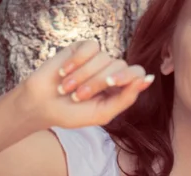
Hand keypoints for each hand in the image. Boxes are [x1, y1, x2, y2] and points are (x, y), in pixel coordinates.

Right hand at [17, 40, 152, 129]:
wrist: (43, 105)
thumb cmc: (73, 114)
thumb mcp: (102, 113)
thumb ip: (126, 98)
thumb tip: (147, 78)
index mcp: (120, 89)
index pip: (136, 74)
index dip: (128, 76)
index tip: (112, 82)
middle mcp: (111, 72)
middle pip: (118, 66)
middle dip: (97, 82)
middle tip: (78, 96)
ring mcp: (97, 60)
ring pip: (103, 57)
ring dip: (83, 75)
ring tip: (67, 88)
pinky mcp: (82, 49)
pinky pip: (90, 47)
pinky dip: (77, 60)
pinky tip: (64, 72)